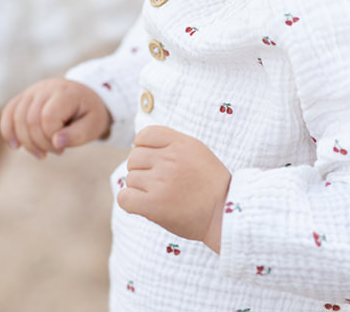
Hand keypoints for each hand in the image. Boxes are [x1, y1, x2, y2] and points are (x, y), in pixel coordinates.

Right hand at [0, 78, 111, 158]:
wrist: (85, 99)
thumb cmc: (89, 114)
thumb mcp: (93, 125)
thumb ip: (77, 135)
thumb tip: (56, 143)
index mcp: (66, 92)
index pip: (49, 117)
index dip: (52, 138)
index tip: (62, 148)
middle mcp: (46, 88)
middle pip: (31, 120)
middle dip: (40, 143)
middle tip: (56, 152)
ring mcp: (32, 91)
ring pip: (17, 118)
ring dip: (26, 142)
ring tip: (41, 153)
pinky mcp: (23, 97)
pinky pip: (8, 112)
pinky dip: (8, 130)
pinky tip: (15, 146)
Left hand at [117, 126, 230, 252]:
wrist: (224, 214)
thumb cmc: (210, 185)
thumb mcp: (197, 152)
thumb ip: (172, 145)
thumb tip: (139, 146)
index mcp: (181, 143)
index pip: (144, 135)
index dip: (144, 148)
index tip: (154, 161)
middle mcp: (170, 159)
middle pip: (134, 157)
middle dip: (141, 170)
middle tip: (158, 183)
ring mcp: (161, 181)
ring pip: (130, 178)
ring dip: (139, 189)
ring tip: (160, 196)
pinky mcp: (153, 204)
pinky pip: (125, 198)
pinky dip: (130, 202)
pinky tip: (143, 206)